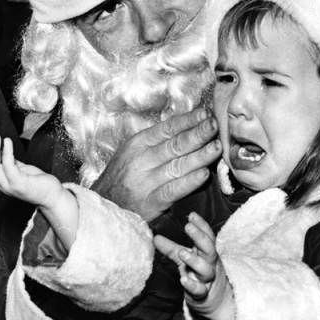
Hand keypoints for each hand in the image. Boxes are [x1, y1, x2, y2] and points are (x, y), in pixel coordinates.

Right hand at [0, 132, 62, 207]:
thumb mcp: (18, 169)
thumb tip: (0, 147)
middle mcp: (2, 185)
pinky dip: (6, 153)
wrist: (51, 196)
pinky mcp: (20, 184)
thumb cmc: (36, 181)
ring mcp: (10, 186)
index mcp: (0, 181)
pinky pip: (9, 167)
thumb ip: (8, 161)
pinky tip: (8, 142)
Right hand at [91, 107, 220, 220]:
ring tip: (216, 147)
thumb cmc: (121, 177)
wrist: (103, 206)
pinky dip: (189, 182)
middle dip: (198, 134)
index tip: (205, 113)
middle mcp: (140, 161)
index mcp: (136, 144)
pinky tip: (203, 175)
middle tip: (215, 125)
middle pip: (174, 145)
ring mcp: (145, 182)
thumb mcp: (131, 153)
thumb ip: (155, 142)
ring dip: (199, 156)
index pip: (166, 129)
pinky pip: (173, 190)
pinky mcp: (150, 203)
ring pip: (177, 166)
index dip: (187, 120)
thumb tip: (185, 126)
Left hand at [154, 212, 234, 319]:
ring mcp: (208, 280)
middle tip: (188, 227)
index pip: (207, 236)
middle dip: (200, 237)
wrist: (216, 302)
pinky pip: (200, 290)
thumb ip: (171, 248)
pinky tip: (183, 280)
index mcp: (206, 253)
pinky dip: (192, 285)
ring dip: (194, 260)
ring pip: (206, 270)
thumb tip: (155, 237)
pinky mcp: (203, 295)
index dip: (201, 226)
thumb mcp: (186, 259)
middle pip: (209, 249)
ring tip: (182, 253)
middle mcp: (210, 264)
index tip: (191, 215)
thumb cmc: (199, 275)